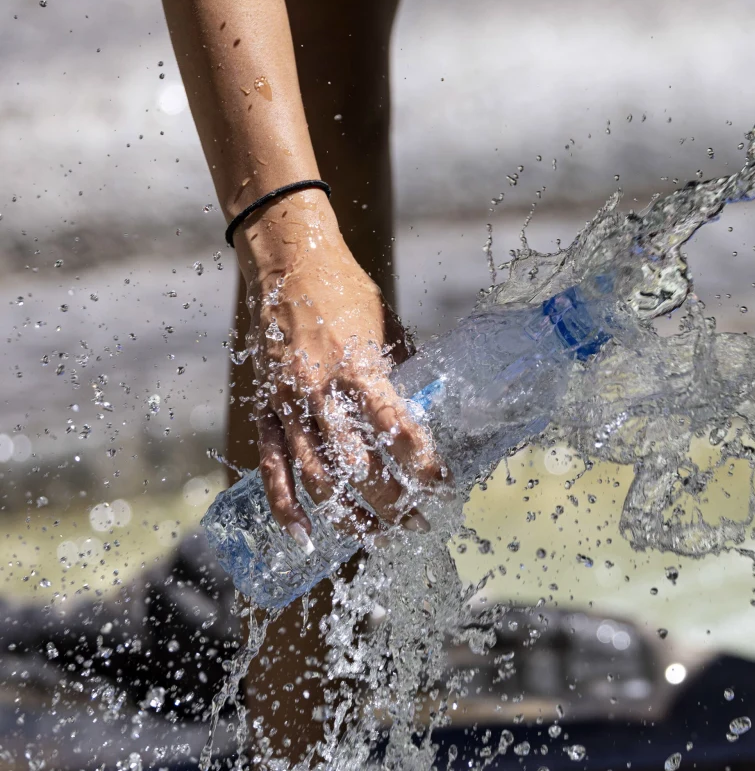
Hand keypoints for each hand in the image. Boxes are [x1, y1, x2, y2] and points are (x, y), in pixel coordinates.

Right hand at [235, 191, 445, 547]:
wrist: (288, 261)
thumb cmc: (347, 293)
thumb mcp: (387, 329)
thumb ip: (401, 375)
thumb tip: (429, 410)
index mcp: (358, 367)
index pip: (396, 429)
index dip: (423, 464)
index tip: (444, 485)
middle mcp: (321, 390)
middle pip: (358, 467)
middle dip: (392, 502)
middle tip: (419, 521)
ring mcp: (288, 403)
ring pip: (317, 478)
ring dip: (349, 516)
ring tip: (379, 537)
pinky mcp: (266, 409)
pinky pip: (271, 468)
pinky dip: (285, 508)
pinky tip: (305, 538)